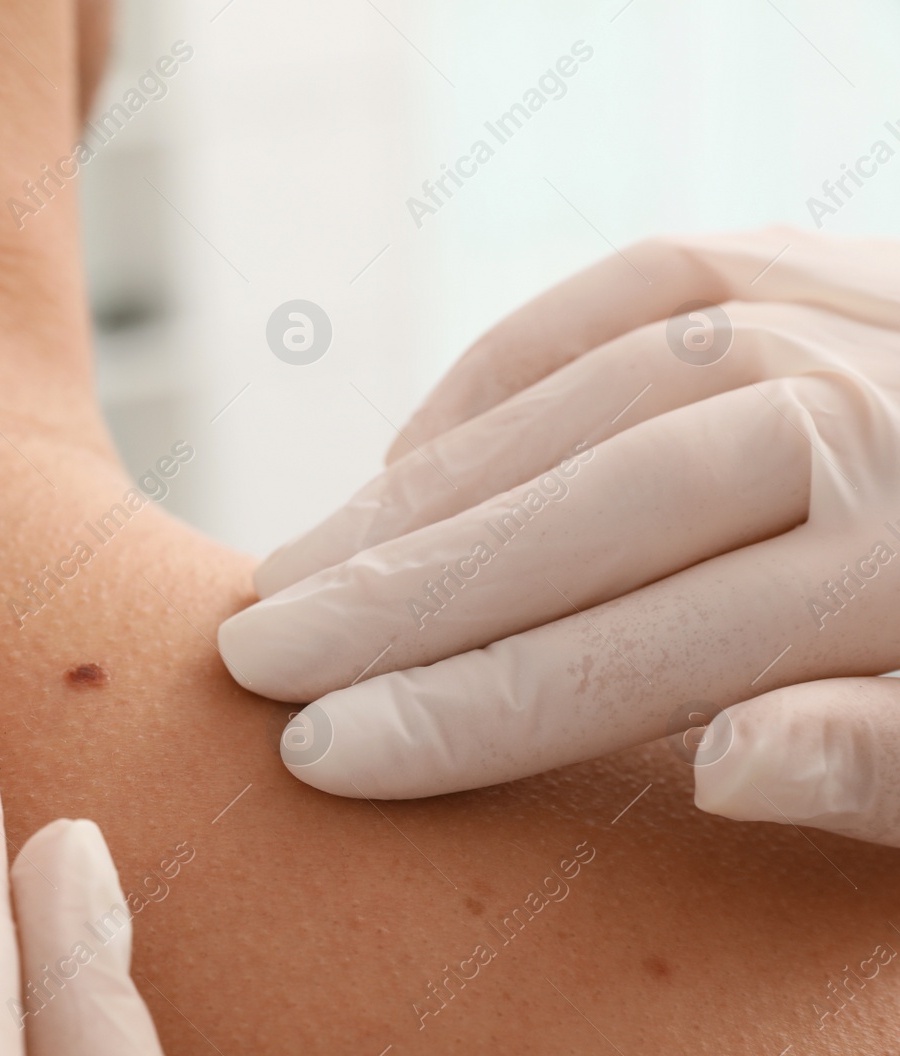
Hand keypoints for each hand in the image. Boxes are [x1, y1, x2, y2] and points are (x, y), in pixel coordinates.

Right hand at [219, 229, 899, 846]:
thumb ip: (895, 762)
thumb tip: (724, 764)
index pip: (631, 655)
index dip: (461, 713)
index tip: (323, 753)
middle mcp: (865, 410)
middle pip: (581, 513)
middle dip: (397, 596)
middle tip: (255, 649)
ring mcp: (834, 309)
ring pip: (579, 398)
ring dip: (419, 490)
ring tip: (303, 566)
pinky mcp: (804, 255)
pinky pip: (623, 286)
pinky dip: (504, 369)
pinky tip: (415, 452)